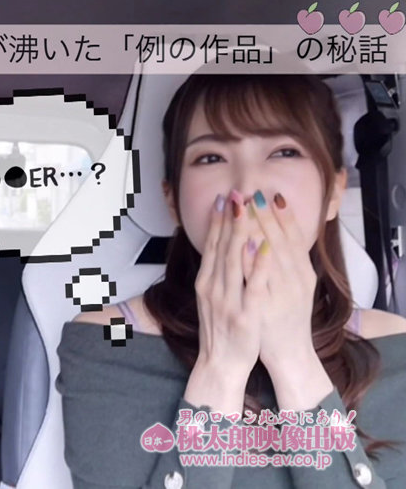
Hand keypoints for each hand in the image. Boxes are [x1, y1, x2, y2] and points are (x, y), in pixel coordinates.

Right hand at [192, 189, 262, 380]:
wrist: (220, 364)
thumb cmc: (220, 331)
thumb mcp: (211, 299)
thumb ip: (214, 274)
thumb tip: (218, 248)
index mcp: (206, 283)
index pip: (211, 246)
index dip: (217, 221)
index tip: (223, 198)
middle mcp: (213, 288)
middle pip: (222, 247)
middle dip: (229, 218)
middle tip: (235, 193)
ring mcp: (228, 300)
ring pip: (234, 259)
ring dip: (241, 231)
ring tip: (247, 208)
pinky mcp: (246, 313)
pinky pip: (253, 284)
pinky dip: (257, 263)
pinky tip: (262, 245)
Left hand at [245, 189, 333, 409]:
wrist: (278, 355)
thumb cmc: (277, 320)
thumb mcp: (285, 289)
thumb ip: (280, 265)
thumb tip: (269, 238)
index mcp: (301, 275)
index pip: (293, 240)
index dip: (284, 217)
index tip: (273, 194)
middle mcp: (294, 283)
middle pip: (281, 243)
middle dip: (267, 217)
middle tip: (256, 192)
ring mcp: (279, 297)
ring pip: (271, 257)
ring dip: (260, 230)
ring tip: (249, 207)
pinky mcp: (263, 310)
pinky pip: (258, 281)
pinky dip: (254, 262)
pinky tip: (248, 244)